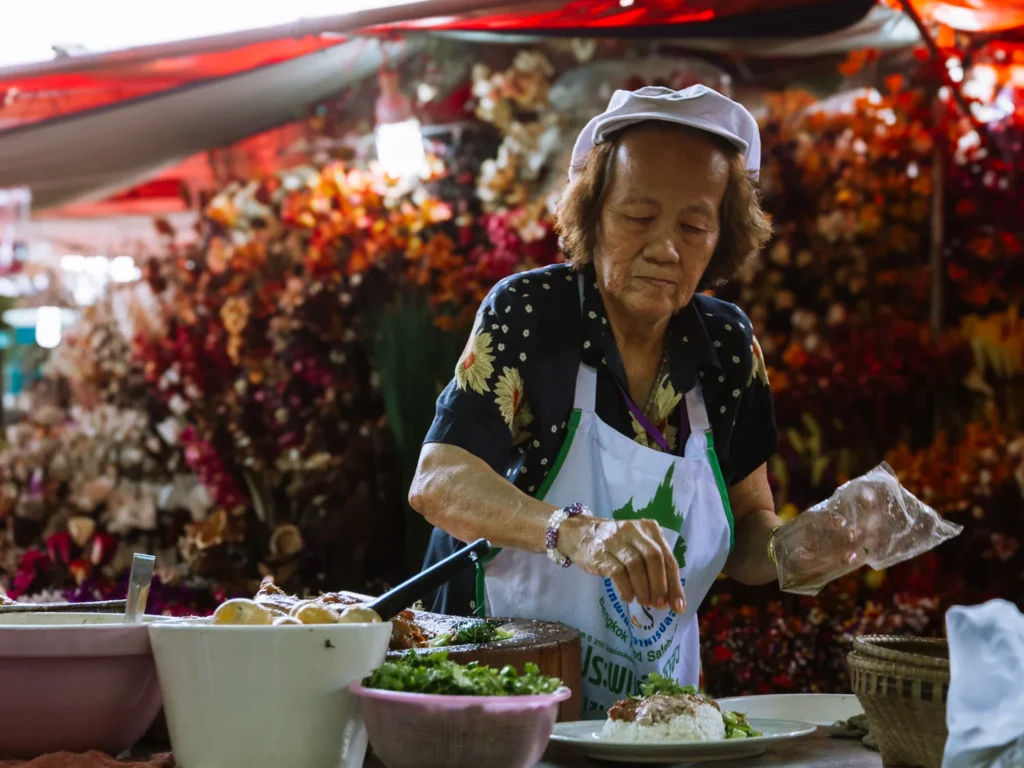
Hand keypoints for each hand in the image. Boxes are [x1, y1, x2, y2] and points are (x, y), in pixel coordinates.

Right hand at [559, 516, 686, 612]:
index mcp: (649, 529)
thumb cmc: (615, 543)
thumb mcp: (637, 545)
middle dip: (660, 586)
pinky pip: (617, 572)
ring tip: (644, 602)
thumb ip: (654, 564)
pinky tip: (628, 597)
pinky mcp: (600, 552)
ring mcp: (615, 540)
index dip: (674, 584)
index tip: (678, 606)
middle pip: (654, 558)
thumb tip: (670, 597)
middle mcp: (634, 530)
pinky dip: (626, 588)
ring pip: (636, 565)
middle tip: (660, 605)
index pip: (667, 557)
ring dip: (643, 589)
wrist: (579, 533)